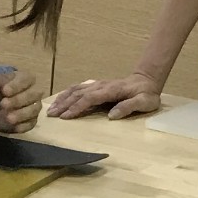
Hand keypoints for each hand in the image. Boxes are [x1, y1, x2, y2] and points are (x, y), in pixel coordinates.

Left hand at [0, 65, 42, 132]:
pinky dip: (23, 125)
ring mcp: (33, 107)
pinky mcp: (30, 121)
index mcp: (25, 78)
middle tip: (3, 104)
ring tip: (8, 118)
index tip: (4, 91)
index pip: (27, 79)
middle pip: (33, 95)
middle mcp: (33, 92)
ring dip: (22, 114)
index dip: (16, 85)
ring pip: (34, 109)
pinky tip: (13, 126)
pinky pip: (31, 123)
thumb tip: (2, 84)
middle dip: (18, 100)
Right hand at [48, 70, 163, 120]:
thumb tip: (112, 116)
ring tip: (51, 108)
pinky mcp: (96, 85)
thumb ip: (128, 107)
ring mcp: (97, 84)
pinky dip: (66, 93)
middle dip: (63, 104)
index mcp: (111, 90)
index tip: (65, 116)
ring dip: (62, 98)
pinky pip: (78, 88)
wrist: (146, 80)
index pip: (90, 98)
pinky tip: (59, 99)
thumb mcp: (144, 102)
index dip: (77, 107)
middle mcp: (101, 86)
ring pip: (76, 89)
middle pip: (78, 93)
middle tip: (51, 115)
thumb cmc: (146, 94)